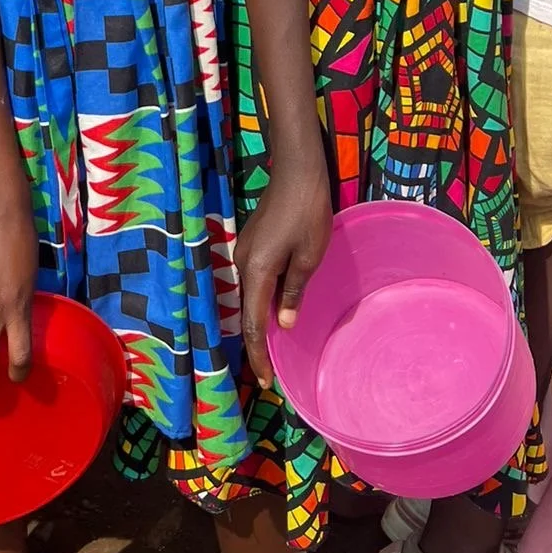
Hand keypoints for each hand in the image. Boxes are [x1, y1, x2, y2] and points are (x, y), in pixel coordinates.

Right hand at [234, 154, 333, 387]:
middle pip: (246, 311)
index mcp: (256, 270)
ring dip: (260, 321)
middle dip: (257, 342)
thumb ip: (293, 292)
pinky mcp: (251, 243)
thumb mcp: (309, 257)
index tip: (266, 381)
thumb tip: (282, 325)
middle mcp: (242, 264)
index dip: (258, 354)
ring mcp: (244, 252)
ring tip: (275, 347)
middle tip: (272, 372)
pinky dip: (262, 300)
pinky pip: (254, 280)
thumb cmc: (308, 212)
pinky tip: (276, 309)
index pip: (252, 323)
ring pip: (250, 295)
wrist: (297, 171)